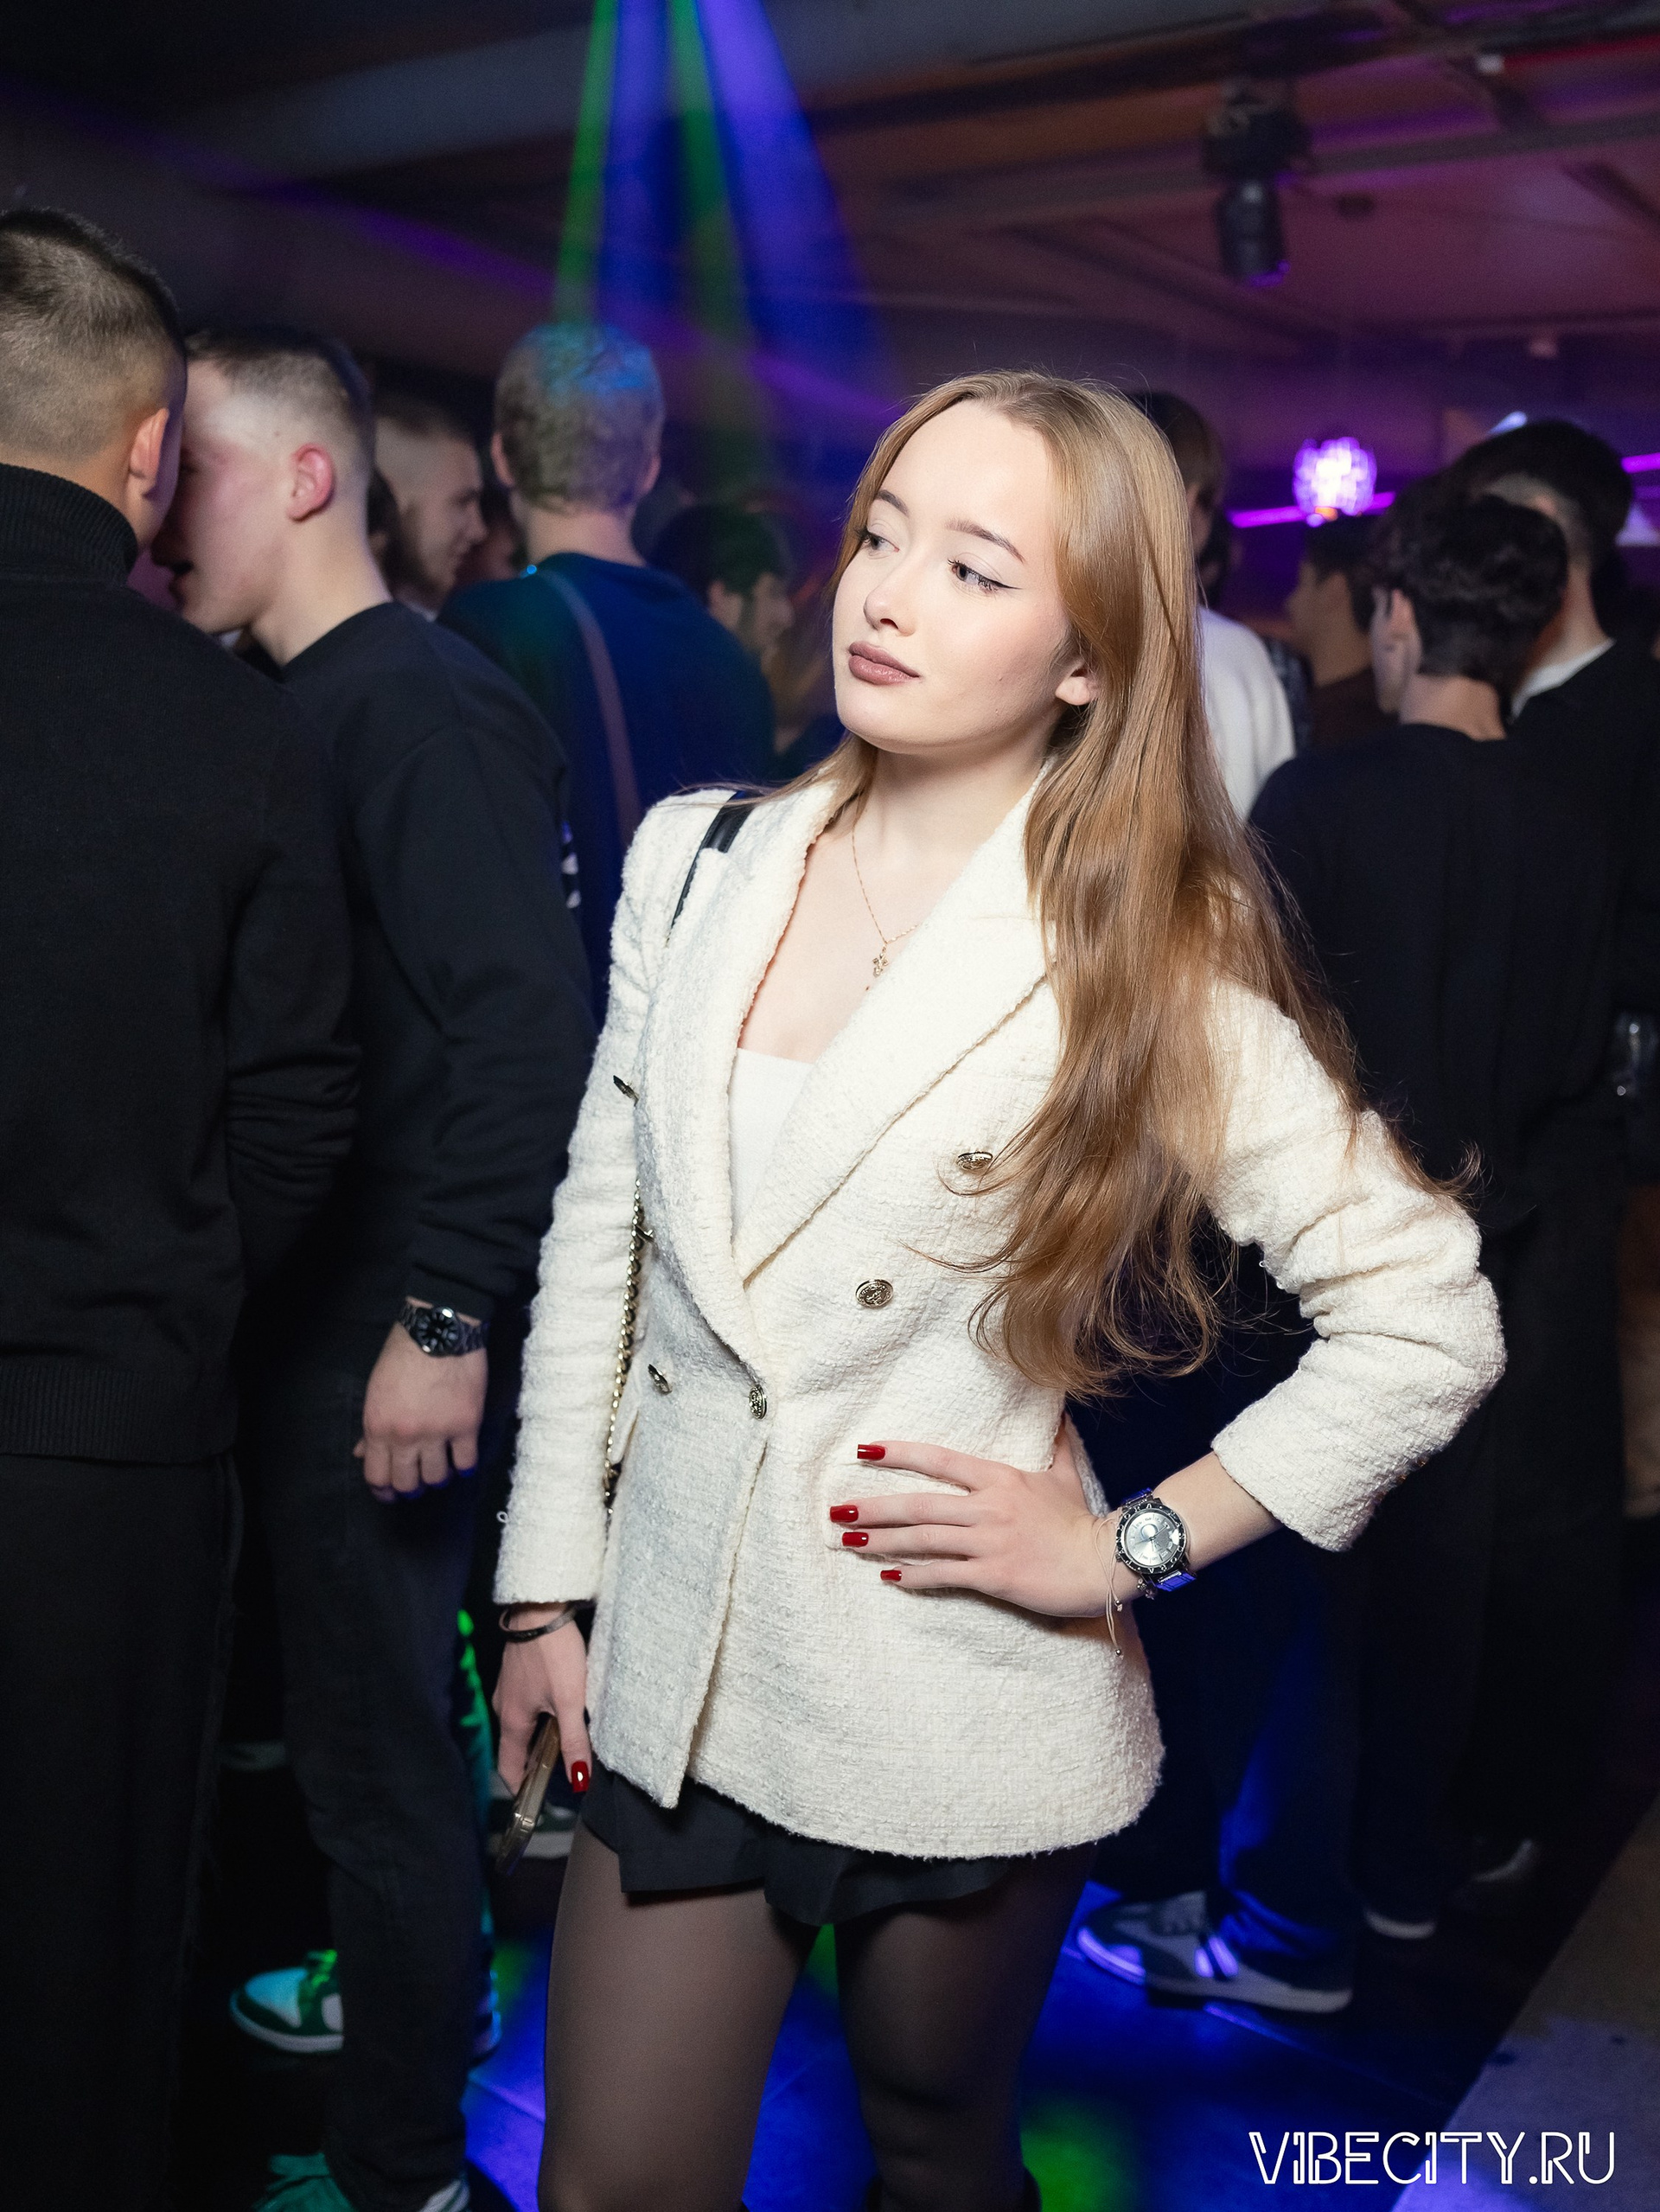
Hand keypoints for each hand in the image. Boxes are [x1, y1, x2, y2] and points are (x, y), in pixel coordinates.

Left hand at [355, 1315, 485, 1500]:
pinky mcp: (467, 1424)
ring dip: (438, 1477)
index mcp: (379, 1427)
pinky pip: (467, 1463)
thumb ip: (370, 1427)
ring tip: (442, 1467)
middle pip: (407, 1484)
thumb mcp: (376, 1391)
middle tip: (417, 1482)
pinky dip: (465, 1467)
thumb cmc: (402, 1356)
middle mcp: (406, 1435)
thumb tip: (361, 1453)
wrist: (439, 1330)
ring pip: (437, 1478)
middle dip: (411, 1488)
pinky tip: (463, 1460)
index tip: (391, 1493)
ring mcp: (438, 1432)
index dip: (383, 1492)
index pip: (377, 1476)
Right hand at [493, 1617, 591, 1792]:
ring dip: (541, 1736)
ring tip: (568, 1739)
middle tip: (562, 1771)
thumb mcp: (570, 1700)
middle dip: (536, 1762)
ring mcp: (510, 1687)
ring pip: (524, 1723)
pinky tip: (563, 1706)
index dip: (521, 1787)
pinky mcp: (519, 1670)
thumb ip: (575, 1740)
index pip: (509, 1767)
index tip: (534, 1800)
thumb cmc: (553, 1653)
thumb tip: (579, 1780)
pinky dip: (542, 1713)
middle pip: (517, 1746)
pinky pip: (527, 1702)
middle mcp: (505, 1707)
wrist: (540, 1607)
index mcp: (513, 1721)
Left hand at [830, 1425, 1128, 1616]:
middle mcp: (988, 1506)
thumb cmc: (1083, 1521)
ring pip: (923, 1539)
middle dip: (874, 1506)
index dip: (898, 1454)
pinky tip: (889, 1578)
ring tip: (848, 1541)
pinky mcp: (994, 1575)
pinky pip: (944, 1574)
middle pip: (918, 1504)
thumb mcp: (1067, 1475)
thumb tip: (1060, 1413)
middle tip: (837, 1509)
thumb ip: (1057, 1444)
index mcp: (999, 1479)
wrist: (1108, 1560)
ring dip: (882, 1541)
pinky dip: (913, 1577)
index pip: (938, 1460)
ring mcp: (989, 1541)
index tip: (864, 1451)